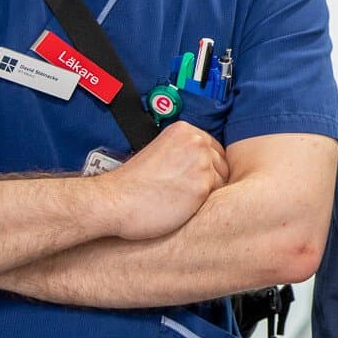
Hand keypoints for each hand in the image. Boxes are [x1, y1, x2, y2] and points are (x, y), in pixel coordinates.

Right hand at [100, 121, 228, 239]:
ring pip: (221, 181)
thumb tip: (205, 163)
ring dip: (207, 192)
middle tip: (187, 191)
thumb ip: (184, 152)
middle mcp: (196, 142)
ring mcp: (202, 163)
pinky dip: (204, 205)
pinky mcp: (203, 186)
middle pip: (221, 163)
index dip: (206, 165)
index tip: (194, 176)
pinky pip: (217, 197)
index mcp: (184, 130)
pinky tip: (184, 207)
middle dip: (209, 178)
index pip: (213, 147)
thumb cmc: (132, 184)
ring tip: (183, 200)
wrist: (115, 201)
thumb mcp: (160, 152)